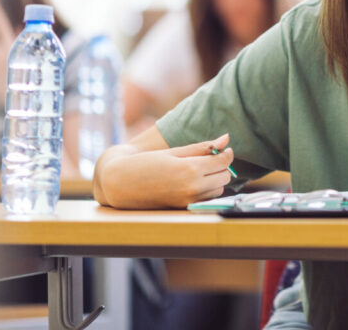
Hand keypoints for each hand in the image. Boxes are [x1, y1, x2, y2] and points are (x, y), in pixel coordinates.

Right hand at [103, 133, 235, 208]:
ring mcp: (188, 201)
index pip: (223, 162)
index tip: (223, 149)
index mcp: (190, 169)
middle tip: (208, 159)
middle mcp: (192, 188)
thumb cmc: (147, 163)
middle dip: (221, 167)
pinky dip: (206, 190)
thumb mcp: (175, 151)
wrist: (121, 183)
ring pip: (218, 190)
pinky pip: (206, 199)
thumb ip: (203, 147)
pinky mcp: (184, 208)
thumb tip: (226, 138)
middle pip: (225, 177)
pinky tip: (192, 182)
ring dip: (215, 180)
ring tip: (197, 171)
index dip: (226, 154)